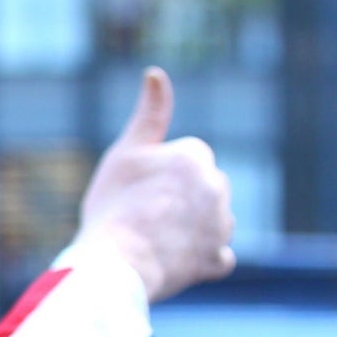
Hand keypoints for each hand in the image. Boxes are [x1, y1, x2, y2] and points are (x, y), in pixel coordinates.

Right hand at [70, 68, 235, 303]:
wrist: (116, 263)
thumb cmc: (114, 206)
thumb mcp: (125, 153)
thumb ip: (149, 114)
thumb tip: (155, 73)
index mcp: (196, 156)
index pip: (185, 160)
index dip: (159, 176)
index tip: (137, 192)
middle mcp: (217, 185)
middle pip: (200, 190)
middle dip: (180, 201)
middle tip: (142, 218)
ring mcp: (221, 224)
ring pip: (209, 221)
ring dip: (190, 230)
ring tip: (155, 242)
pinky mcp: (218, 258)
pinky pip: (216, 256)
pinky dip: (200, 259)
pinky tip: (175, 261)